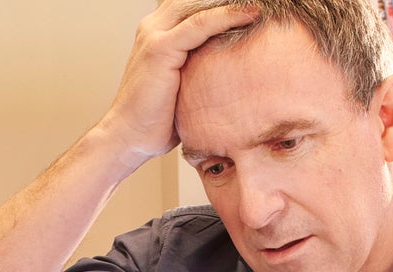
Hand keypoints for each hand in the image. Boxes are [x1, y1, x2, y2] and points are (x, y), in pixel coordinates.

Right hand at [96, 2, 260, 166]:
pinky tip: (250, 14)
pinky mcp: (161, 48)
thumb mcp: (185, 85)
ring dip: (233, 2)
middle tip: (262, 2)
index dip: (223, 3)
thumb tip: (235, 70)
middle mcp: (154, 26)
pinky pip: (200, 24)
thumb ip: (202, 67)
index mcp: (159, 31)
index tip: (254, 5)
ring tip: (261, 3)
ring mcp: (155, 34)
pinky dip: (227, 16)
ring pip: (200, 5)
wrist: (130, 137)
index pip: (194, 4)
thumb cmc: (157, 119)